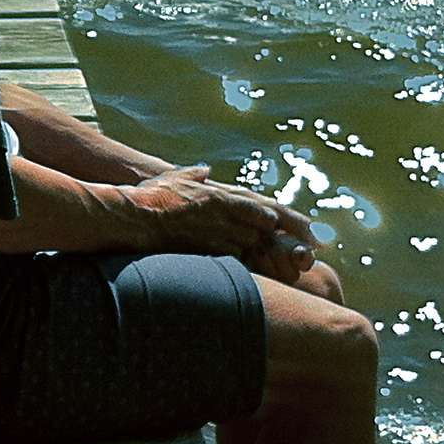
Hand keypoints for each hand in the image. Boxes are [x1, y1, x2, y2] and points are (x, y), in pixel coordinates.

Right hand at [130, 164, 316, 267]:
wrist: (132, 217)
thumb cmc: (150, 196)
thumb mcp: (174, 178)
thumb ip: (193, 174)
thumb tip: (203, 169)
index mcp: (219, 194)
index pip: (264, 207)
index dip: (290, 219)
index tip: (311, 229)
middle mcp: (223, 213)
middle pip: (265, 230)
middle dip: (284, 241)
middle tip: (309, 253)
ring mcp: (216, 233)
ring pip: (253, 246)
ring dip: (265, 255)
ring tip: (285, 267)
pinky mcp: (207, 251)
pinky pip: (234, 261)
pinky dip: (245, 266)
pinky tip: (254, 273)